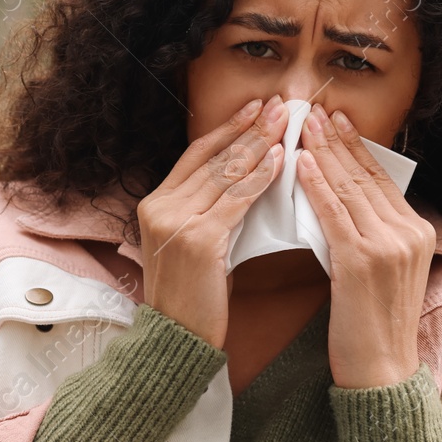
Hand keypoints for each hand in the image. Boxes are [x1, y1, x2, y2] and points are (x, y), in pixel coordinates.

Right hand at [138, 94, 288, 348]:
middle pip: (213, 157)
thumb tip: (249, 178)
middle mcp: (160, 207)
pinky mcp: (197, 239)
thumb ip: (210, 211)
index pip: (196, 155)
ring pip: (225, 173)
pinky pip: (236, 200)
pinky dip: (260, 178)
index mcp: (155, 204)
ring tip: (286, 123)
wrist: (177, 337)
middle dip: (250, 128)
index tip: (255, 108)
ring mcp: (176, 222)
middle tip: (281, 104)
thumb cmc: (193, 297)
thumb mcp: (193, 244)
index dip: (227, 128)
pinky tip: (280, 160)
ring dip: (260, 144)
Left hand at [296, 102, 434, 388]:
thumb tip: (337, 206)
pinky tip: (301, 163)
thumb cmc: (370, 331)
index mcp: (417, 233)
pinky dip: (317, 185)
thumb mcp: (378, 275)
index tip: (336, 121)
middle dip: (338, 139)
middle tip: (314, 109)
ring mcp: (389, 246)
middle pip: (366, 176)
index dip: (357, 148)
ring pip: (350, 188)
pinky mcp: (363, 262)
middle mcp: (408, 233)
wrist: (380, 375)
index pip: (381, 180)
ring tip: (302, 125)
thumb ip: (366, 238)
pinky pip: (335, 214)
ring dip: (324, 151)